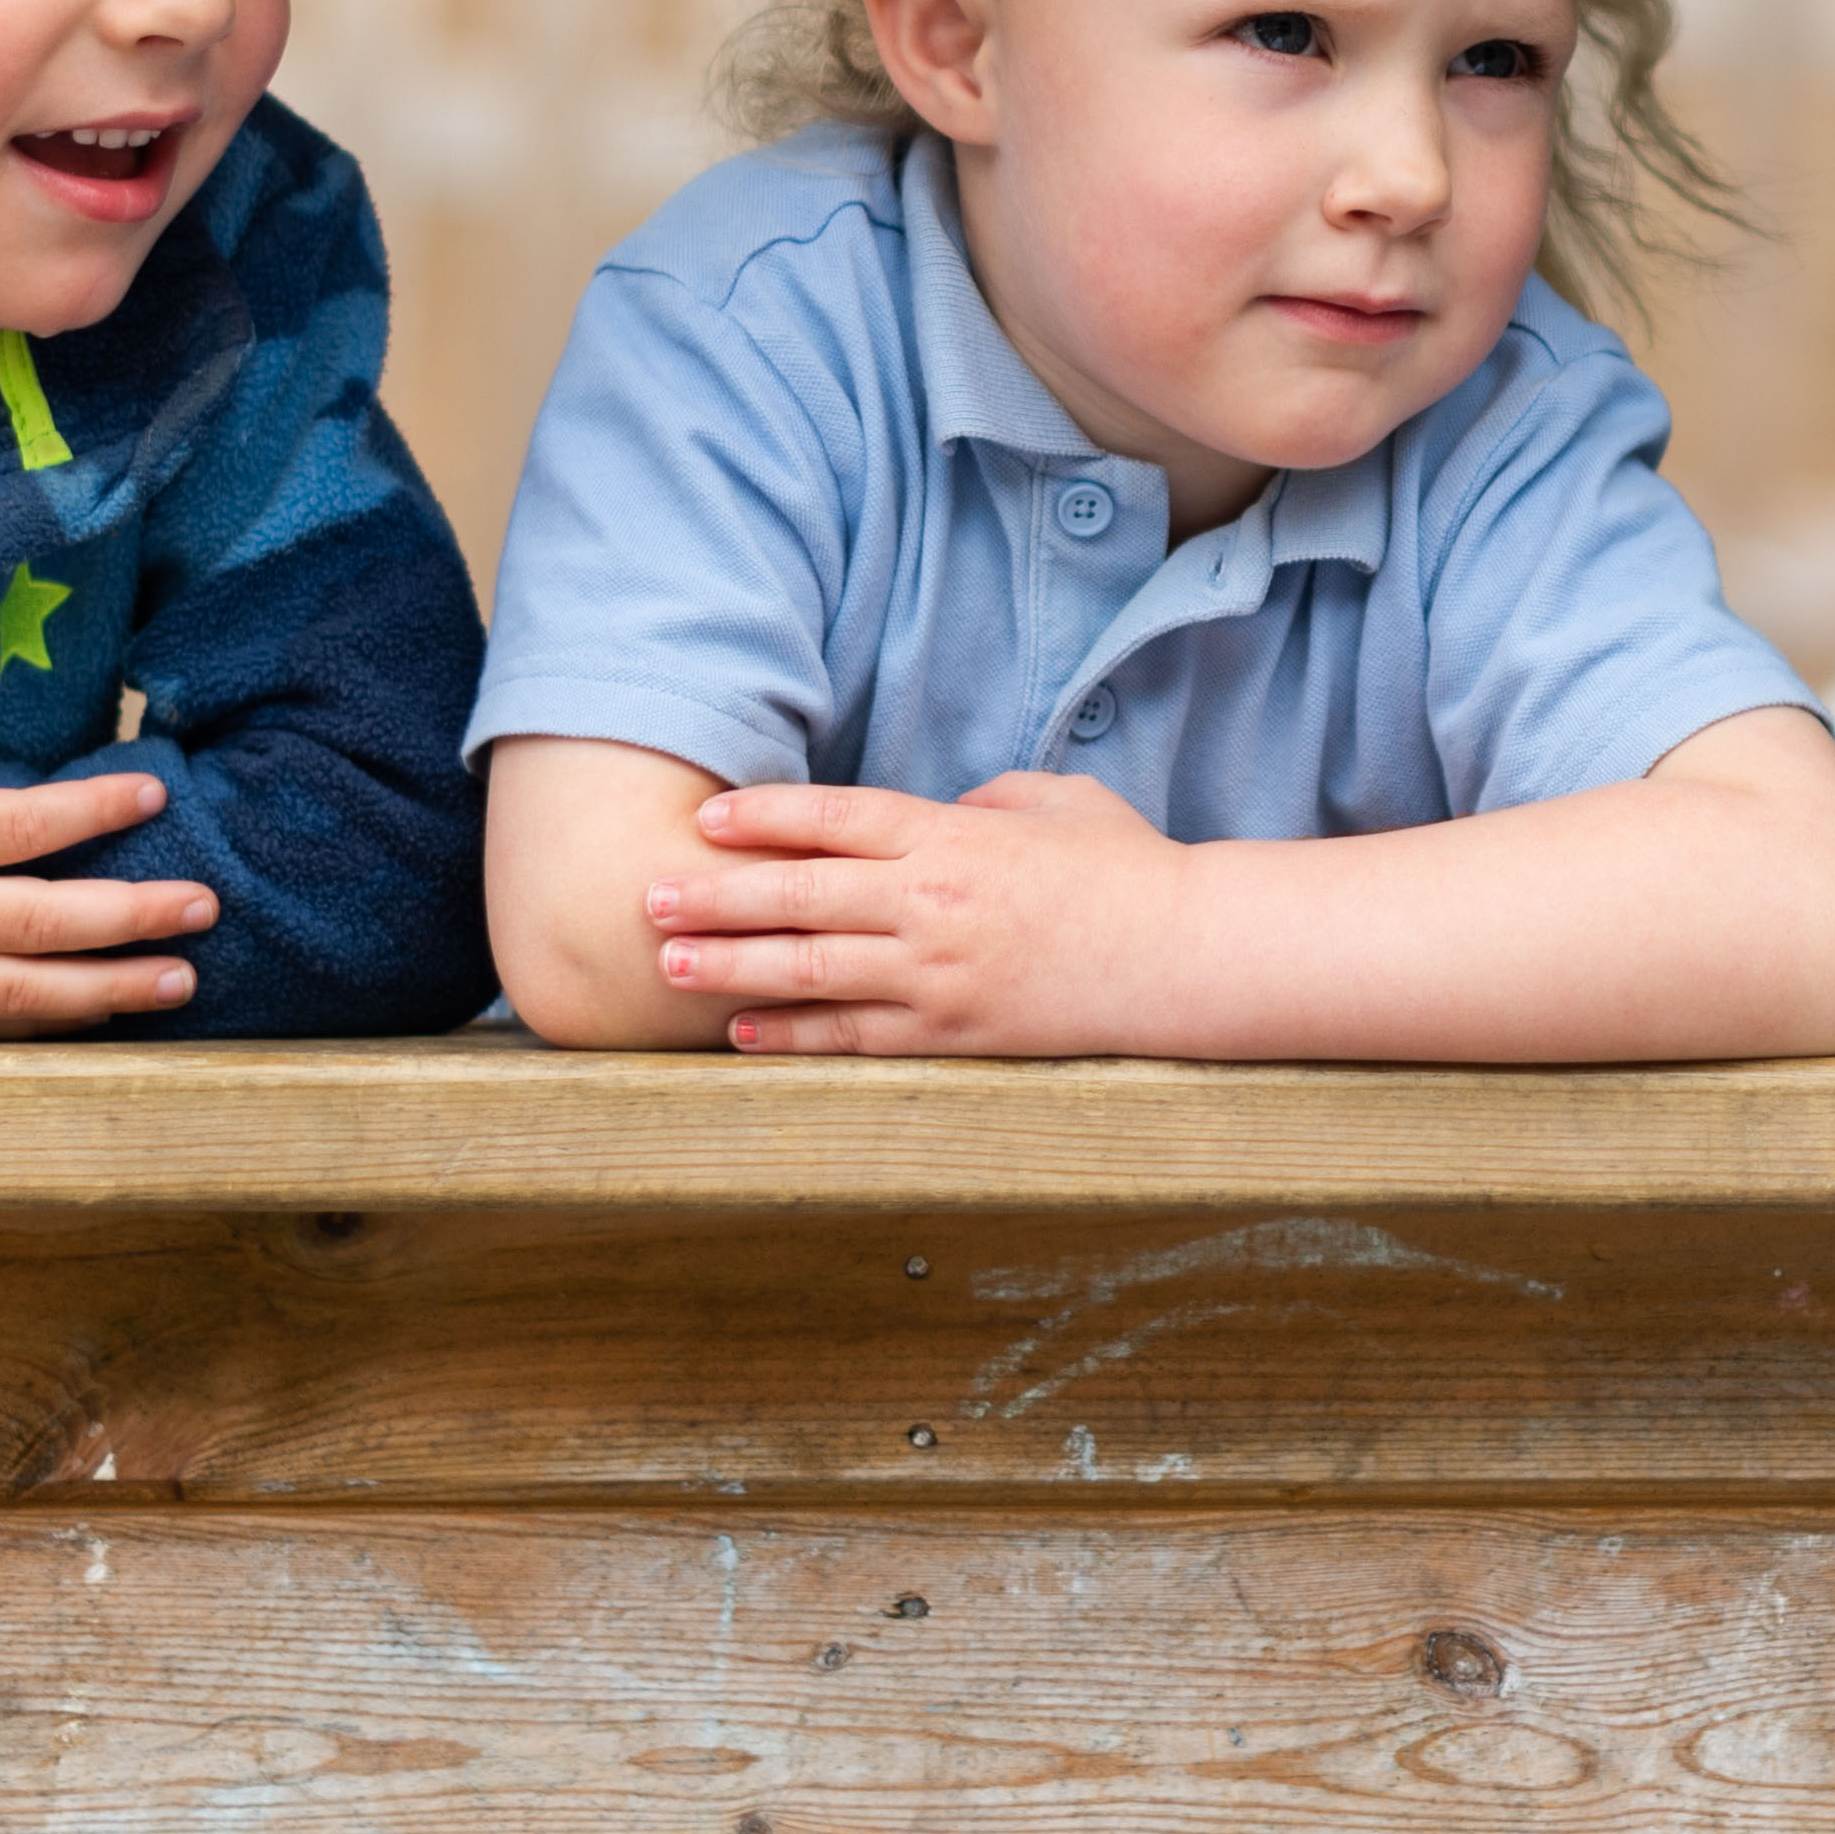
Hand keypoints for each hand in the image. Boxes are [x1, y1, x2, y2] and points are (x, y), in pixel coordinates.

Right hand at [0, 658, 212, 1040]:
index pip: (21, 825)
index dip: (97, 810)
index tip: (156, 793)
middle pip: (47, 921)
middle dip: (136, 914)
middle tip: (206, 906)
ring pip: (25, 995)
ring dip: (110, 989)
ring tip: (180, 982)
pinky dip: (36, 1032)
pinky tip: (87, 1025)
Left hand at [650, 772, 1193, 1055]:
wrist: (1183, 954)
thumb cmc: (1126, 868)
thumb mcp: (1056, 801)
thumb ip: (987, 798)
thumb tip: (946, 810)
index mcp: (952, 835)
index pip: (834, 817)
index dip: (763, 816)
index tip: (706, 819)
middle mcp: (930, 903)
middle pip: (799, 894)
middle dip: (717, 894)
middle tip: (651, 896)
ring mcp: (936, 974)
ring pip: (811, 967)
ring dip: (732, 965)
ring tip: (670, 964)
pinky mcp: (952, 1033)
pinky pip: (854, 1035)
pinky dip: (793, 1034)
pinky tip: (743, 1031)